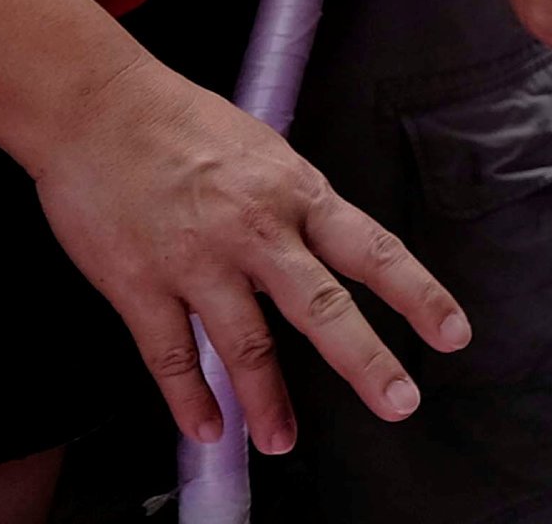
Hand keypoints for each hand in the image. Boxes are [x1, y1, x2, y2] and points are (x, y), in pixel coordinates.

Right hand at [29, 55, 469, 454]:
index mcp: (298, 194)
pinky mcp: (138, 284)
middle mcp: (257, 231)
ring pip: (245, 344)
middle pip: (321, 307)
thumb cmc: (184, 124)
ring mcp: (196, 261)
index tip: (452, 333)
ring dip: (268, 401)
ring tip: (283, 442)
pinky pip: (169, 355)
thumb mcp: (267, 152)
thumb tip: (325, 248)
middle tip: (399, 403)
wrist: (99, 109)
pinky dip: (189, 399)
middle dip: (365, 360)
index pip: (373, 251)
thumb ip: (297, 207)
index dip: (417, 295)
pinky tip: (207, 429)